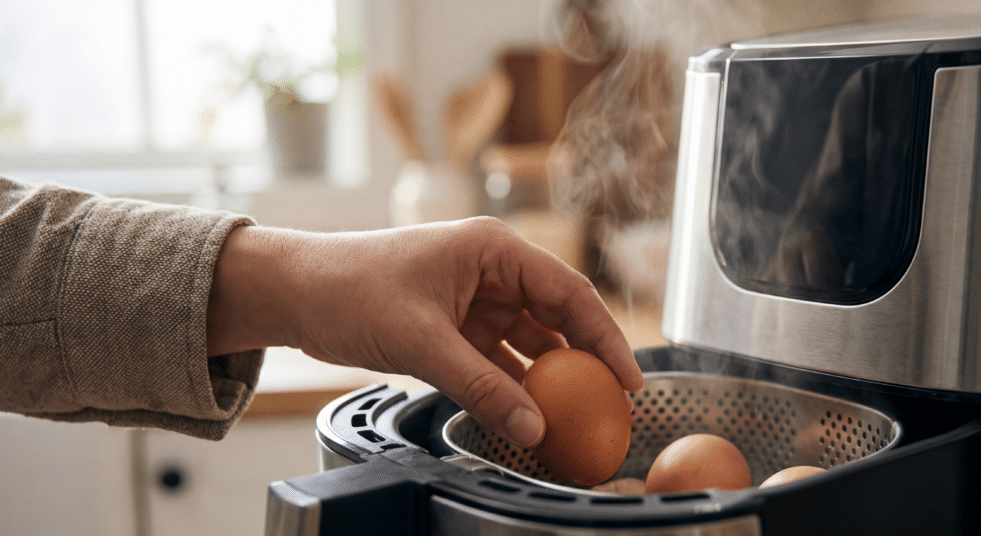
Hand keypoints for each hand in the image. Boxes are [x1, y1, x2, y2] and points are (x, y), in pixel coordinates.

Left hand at [206, 217, 643, 447]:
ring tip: (575, 415)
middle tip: (609, 403)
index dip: (604, 337)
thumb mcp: (422, 341)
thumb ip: (480, 387)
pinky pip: (500, 358)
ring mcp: (475, 299)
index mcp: (493, 250)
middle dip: (584, 360)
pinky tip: (528, 411)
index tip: (627, 377)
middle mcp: (492, 270)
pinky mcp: (456, 326)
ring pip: (530, 341)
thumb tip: (532, 427)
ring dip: (549, 378)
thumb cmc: (349, 288)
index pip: (568, 293)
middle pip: (557, 317)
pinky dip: (514, 384)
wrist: (295, 292)